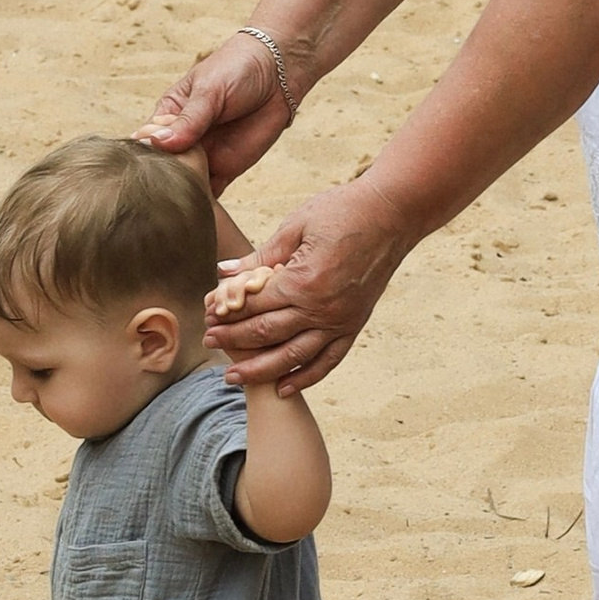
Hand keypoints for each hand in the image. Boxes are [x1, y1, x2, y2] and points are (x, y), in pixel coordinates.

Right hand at [138, 29, 291, 193]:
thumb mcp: (209, 90)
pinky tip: (194, 213)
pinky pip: (209, 192)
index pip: (147, 141)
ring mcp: (203, 157)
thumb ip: (189, 119)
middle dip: (158, 183)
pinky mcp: (226, 170)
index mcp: (168, 115)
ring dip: (177, 197)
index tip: (138, 171)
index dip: (143, 156)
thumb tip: (158, 143)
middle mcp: (182, 140)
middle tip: (155, 196)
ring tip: (171, 209)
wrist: (278, 73)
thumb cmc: (236, 70)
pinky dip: (202, 205)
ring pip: (183, 184)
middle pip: (162, 168)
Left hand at [202, 181, 407, 391]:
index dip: (226, 311)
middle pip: (266, 334)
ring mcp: (340, 321)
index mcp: (302, 281)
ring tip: (232, 376)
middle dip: (232, 340)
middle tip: (207, 343)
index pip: (253, 305)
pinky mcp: (354, 326)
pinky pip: (327, 361)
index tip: (206, 315)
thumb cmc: (342, 211)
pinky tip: (282, 388)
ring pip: (293, 357)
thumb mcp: (296, 226)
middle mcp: (321, 309)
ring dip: (259, 369)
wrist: (392, 214)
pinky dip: (304, 377)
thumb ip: (260, 256)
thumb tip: (223, 273)